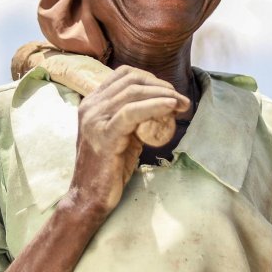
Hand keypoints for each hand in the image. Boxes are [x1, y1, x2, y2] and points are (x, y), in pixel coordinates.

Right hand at [66, 65, 189, 216]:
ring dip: (163, 95)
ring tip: (181, 104)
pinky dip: (154, 106)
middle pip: (131, 81)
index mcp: (93, 102)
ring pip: (133, 93)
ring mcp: (94, 119)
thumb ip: (134, 117)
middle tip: (181, 100)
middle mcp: (91, 106)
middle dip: (162, 86)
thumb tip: (163, 103)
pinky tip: (170, 107)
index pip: (124, 75)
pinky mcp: (103, 135)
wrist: (89, 196)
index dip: (151, 79)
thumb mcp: (122, 134)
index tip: (170, 92)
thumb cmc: (109, 168)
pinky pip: (131, 112)